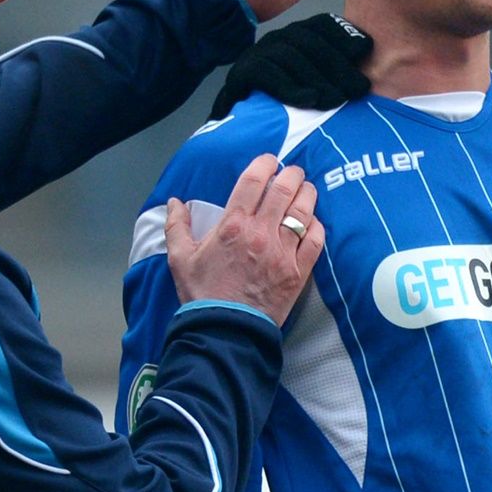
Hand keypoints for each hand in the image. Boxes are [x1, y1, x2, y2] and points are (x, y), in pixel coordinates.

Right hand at [166, 154, 324, 324]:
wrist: (225, 330)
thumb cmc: (203, 295)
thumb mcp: (180, 258)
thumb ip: (176, 227)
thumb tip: (175, 203)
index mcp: (232, 224)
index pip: (254, 180)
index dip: (265, 163)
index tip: (269, 161)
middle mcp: (261, 233)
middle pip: (285, 189)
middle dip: (292, 174)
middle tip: (293, 172)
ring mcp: (283, 252)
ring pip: (304, 210)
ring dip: (307, 194)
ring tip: (306, 189)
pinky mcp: (298, 271)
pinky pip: (316, 239)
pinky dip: (317, 225)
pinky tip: (313, 221)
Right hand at [209, 12, 373, 118]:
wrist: (244, 125)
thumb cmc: (287, 107)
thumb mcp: (316, 84)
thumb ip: (337, 73)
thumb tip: (367, 60)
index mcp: (297, 35)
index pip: (322, 24)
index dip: (344, 34)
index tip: (366, 48)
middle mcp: (278, 39)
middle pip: (310, 42)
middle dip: (338, 65)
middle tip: (359, 88)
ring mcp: (258, 53)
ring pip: (290, 57)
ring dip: (317, 79)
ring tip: (338, 100)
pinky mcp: (242, 73)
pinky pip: (266, 74)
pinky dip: (289, 88)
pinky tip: (308, 100)